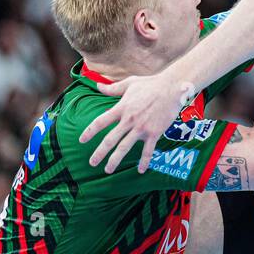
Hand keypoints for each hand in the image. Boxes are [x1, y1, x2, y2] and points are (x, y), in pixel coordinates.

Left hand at [78, 70, 194, 174]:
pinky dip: (144, 161)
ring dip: (115, 160)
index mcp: (121, 108)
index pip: (100, 122)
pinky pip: (147, 150)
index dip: (89, 132)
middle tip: (92, 163)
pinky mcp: (154, 132)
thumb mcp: (129, 83)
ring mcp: (141, 127)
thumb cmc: (151, 84)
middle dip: (99, 153)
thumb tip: (97, 86)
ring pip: (125, 147)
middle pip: (110, 139)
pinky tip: (141, 170)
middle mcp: (129, 120)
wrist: (172, 88)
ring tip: (108, 170)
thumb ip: (112, 88)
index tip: (81, 141)